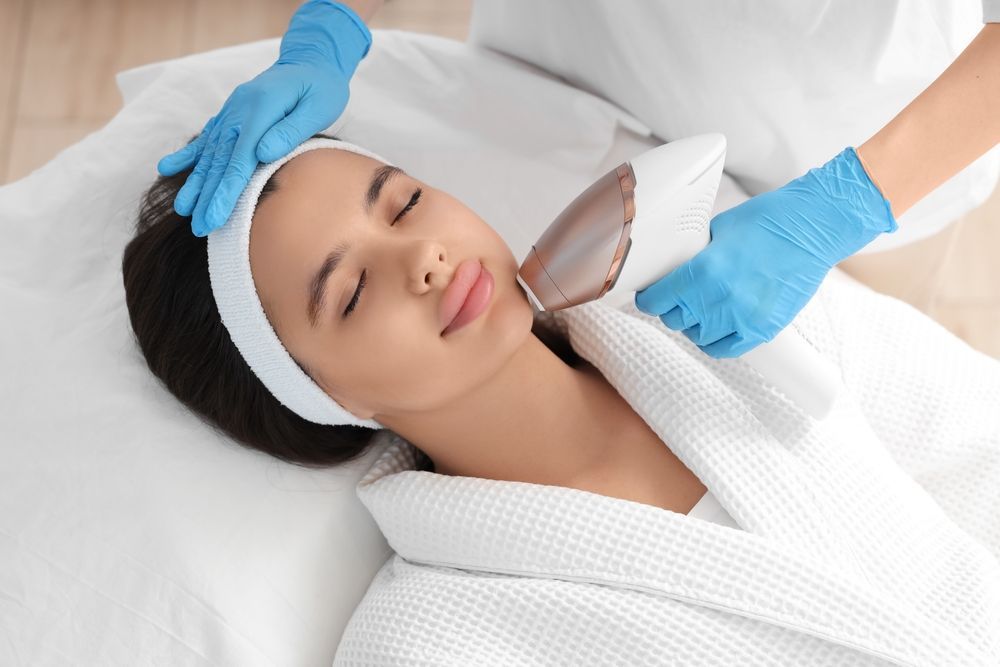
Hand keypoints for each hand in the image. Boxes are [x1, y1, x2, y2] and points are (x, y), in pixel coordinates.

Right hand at [156, 1, 371, 236]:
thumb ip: (290, 129)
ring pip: (210, 152)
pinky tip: (167, 168)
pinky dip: (188, 154)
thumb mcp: (317, 106)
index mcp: (259, 111)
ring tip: (182, 209)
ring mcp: (231, 113)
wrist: (310, 61)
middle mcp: (238, 112)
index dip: (226, 191)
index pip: (240, 160)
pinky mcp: (230, 115)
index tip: (216, 217)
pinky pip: (207, 137)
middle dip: (208, 196)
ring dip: (195, 182)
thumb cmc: (321, 88)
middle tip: (199, 227)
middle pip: (220, 161)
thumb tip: (263, 152)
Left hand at [634, 147, 897, 358]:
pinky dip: (716, 341)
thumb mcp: (717, 230)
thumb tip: (673, 270)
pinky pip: (725, 349)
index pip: (656, 301)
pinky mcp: (763, 329)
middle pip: (675, 320)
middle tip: (677, 298)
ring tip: (701, 310)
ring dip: (694, 325)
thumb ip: (694, 256)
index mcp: (703, 271)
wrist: (813, 228)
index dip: (649, 299)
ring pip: (698, 336)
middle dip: (671, 309)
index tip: (650, 296)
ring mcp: (743, 317)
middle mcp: (720, 299)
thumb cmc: (768, 220)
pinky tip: (717, 327)